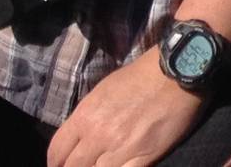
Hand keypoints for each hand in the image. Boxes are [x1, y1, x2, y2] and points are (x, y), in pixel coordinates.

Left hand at [47, 49, 206, 166]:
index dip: (55, 164)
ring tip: (102, 165)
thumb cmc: (139, 77)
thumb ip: (87, 117)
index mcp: (85, 116)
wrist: (175, 72)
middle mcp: (98, 136)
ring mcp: (121, 149)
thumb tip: (79, 138)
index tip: (61, 166)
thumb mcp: (103, 91)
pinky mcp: (144, 157)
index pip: (56, 152)